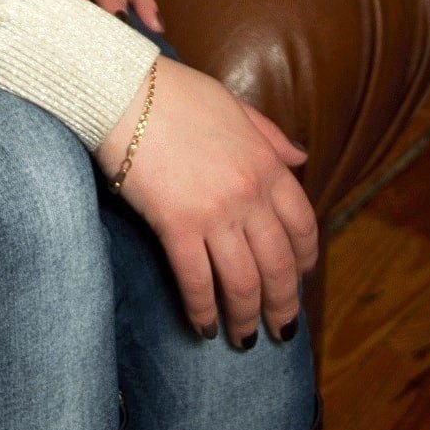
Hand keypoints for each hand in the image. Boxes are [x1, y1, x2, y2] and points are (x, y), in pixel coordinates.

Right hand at [95, 57, 318, 344]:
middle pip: (279, 265)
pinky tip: (203, 326)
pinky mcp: (177, 226)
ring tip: (244, 339)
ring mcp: (215, 212)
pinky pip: (197, 281)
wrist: (124, 90)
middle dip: (283, 305)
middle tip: (281, 330)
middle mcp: (249, 194)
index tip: (301, 279)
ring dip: (247, 318)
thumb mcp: (233, 105)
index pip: (303, 225)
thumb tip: (300, 157)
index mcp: (266, 164)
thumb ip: (270, 135)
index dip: (305, 260)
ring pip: (243, 283)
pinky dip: (203, 311)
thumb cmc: (175, 92)